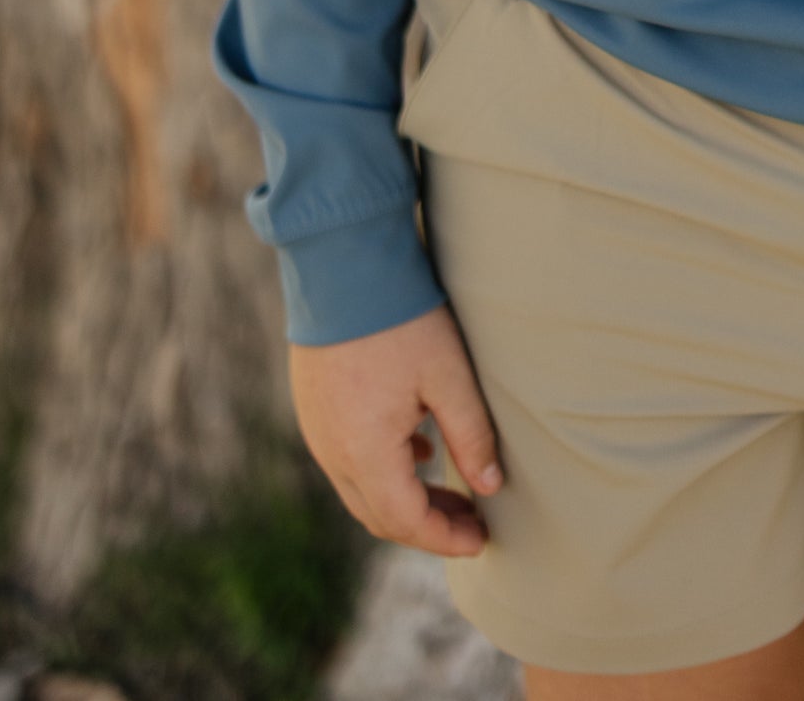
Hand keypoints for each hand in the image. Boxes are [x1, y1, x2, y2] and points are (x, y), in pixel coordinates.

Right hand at [289, 303, 505, 556]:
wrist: (343, 263)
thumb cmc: (401, 318)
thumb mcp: (449, 376)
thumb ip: (472, 435)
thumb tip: (490, 487)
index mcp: (364, 452)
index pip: (406, 520)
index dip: (445, 538)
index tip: (480, 541)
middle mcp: (332, 452)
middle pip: (379, 515)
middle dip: (427, 525)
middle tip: (472, 522)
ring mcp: (317, 430)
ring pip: (361, 490)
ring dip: (405, 499)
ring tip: (451, 490)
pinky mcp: (313, 407)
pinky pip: (346, 460)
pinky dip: (383, 471)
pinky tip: (417, 449)